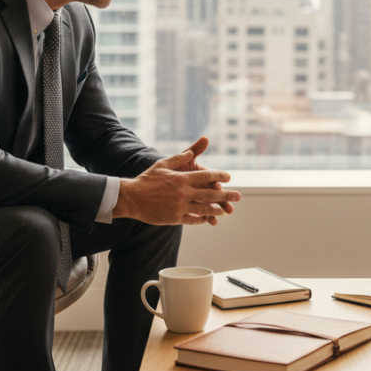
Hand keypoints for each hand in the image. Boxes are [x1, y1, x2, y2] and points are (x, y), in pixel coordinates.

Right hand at [114, 141, 239, 225]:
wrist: (131, 197)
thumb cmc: (146, 179)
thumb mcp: (162, 164)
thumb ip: (179, 158)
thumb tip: (191, 152)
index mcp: (182, 178)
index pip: (206, 176)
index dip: (219, 176)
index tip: (229, 177)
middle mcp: (183, 192)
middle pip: (210, 193)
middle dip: (226, 195)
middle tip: (238, 197)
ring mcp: (180, 206)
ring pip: (204, 209)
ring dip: (216, 210)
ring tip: (226, 211)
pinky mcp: (174, 217)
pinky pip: (192, 219)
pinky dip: (201, 219)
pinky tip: (207, 218)